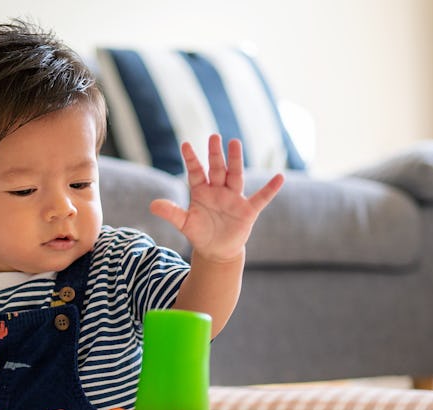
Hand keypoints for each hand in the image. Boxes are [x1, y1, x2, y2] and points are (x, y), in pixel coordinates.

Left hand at [150, 135, 283, 262]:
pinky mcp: (247, 211)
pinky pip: (261, 198)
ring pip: (235, 176)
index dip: (191, 159)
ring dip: (235, 161)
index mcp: (201, 192)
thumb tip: (152, 205)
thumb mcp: (184, 224)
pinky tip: (279, 177)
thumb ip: (171, 213)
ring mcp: (234, 199)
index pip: (195, 172)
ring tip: (235, 143)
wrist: (216, 250)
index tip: (185, 144)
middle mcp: (218, 191)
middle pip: (217, 169)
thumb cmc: (200, 233)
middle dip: (215, 154)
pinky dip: (270, 189)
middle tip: (213, 136)